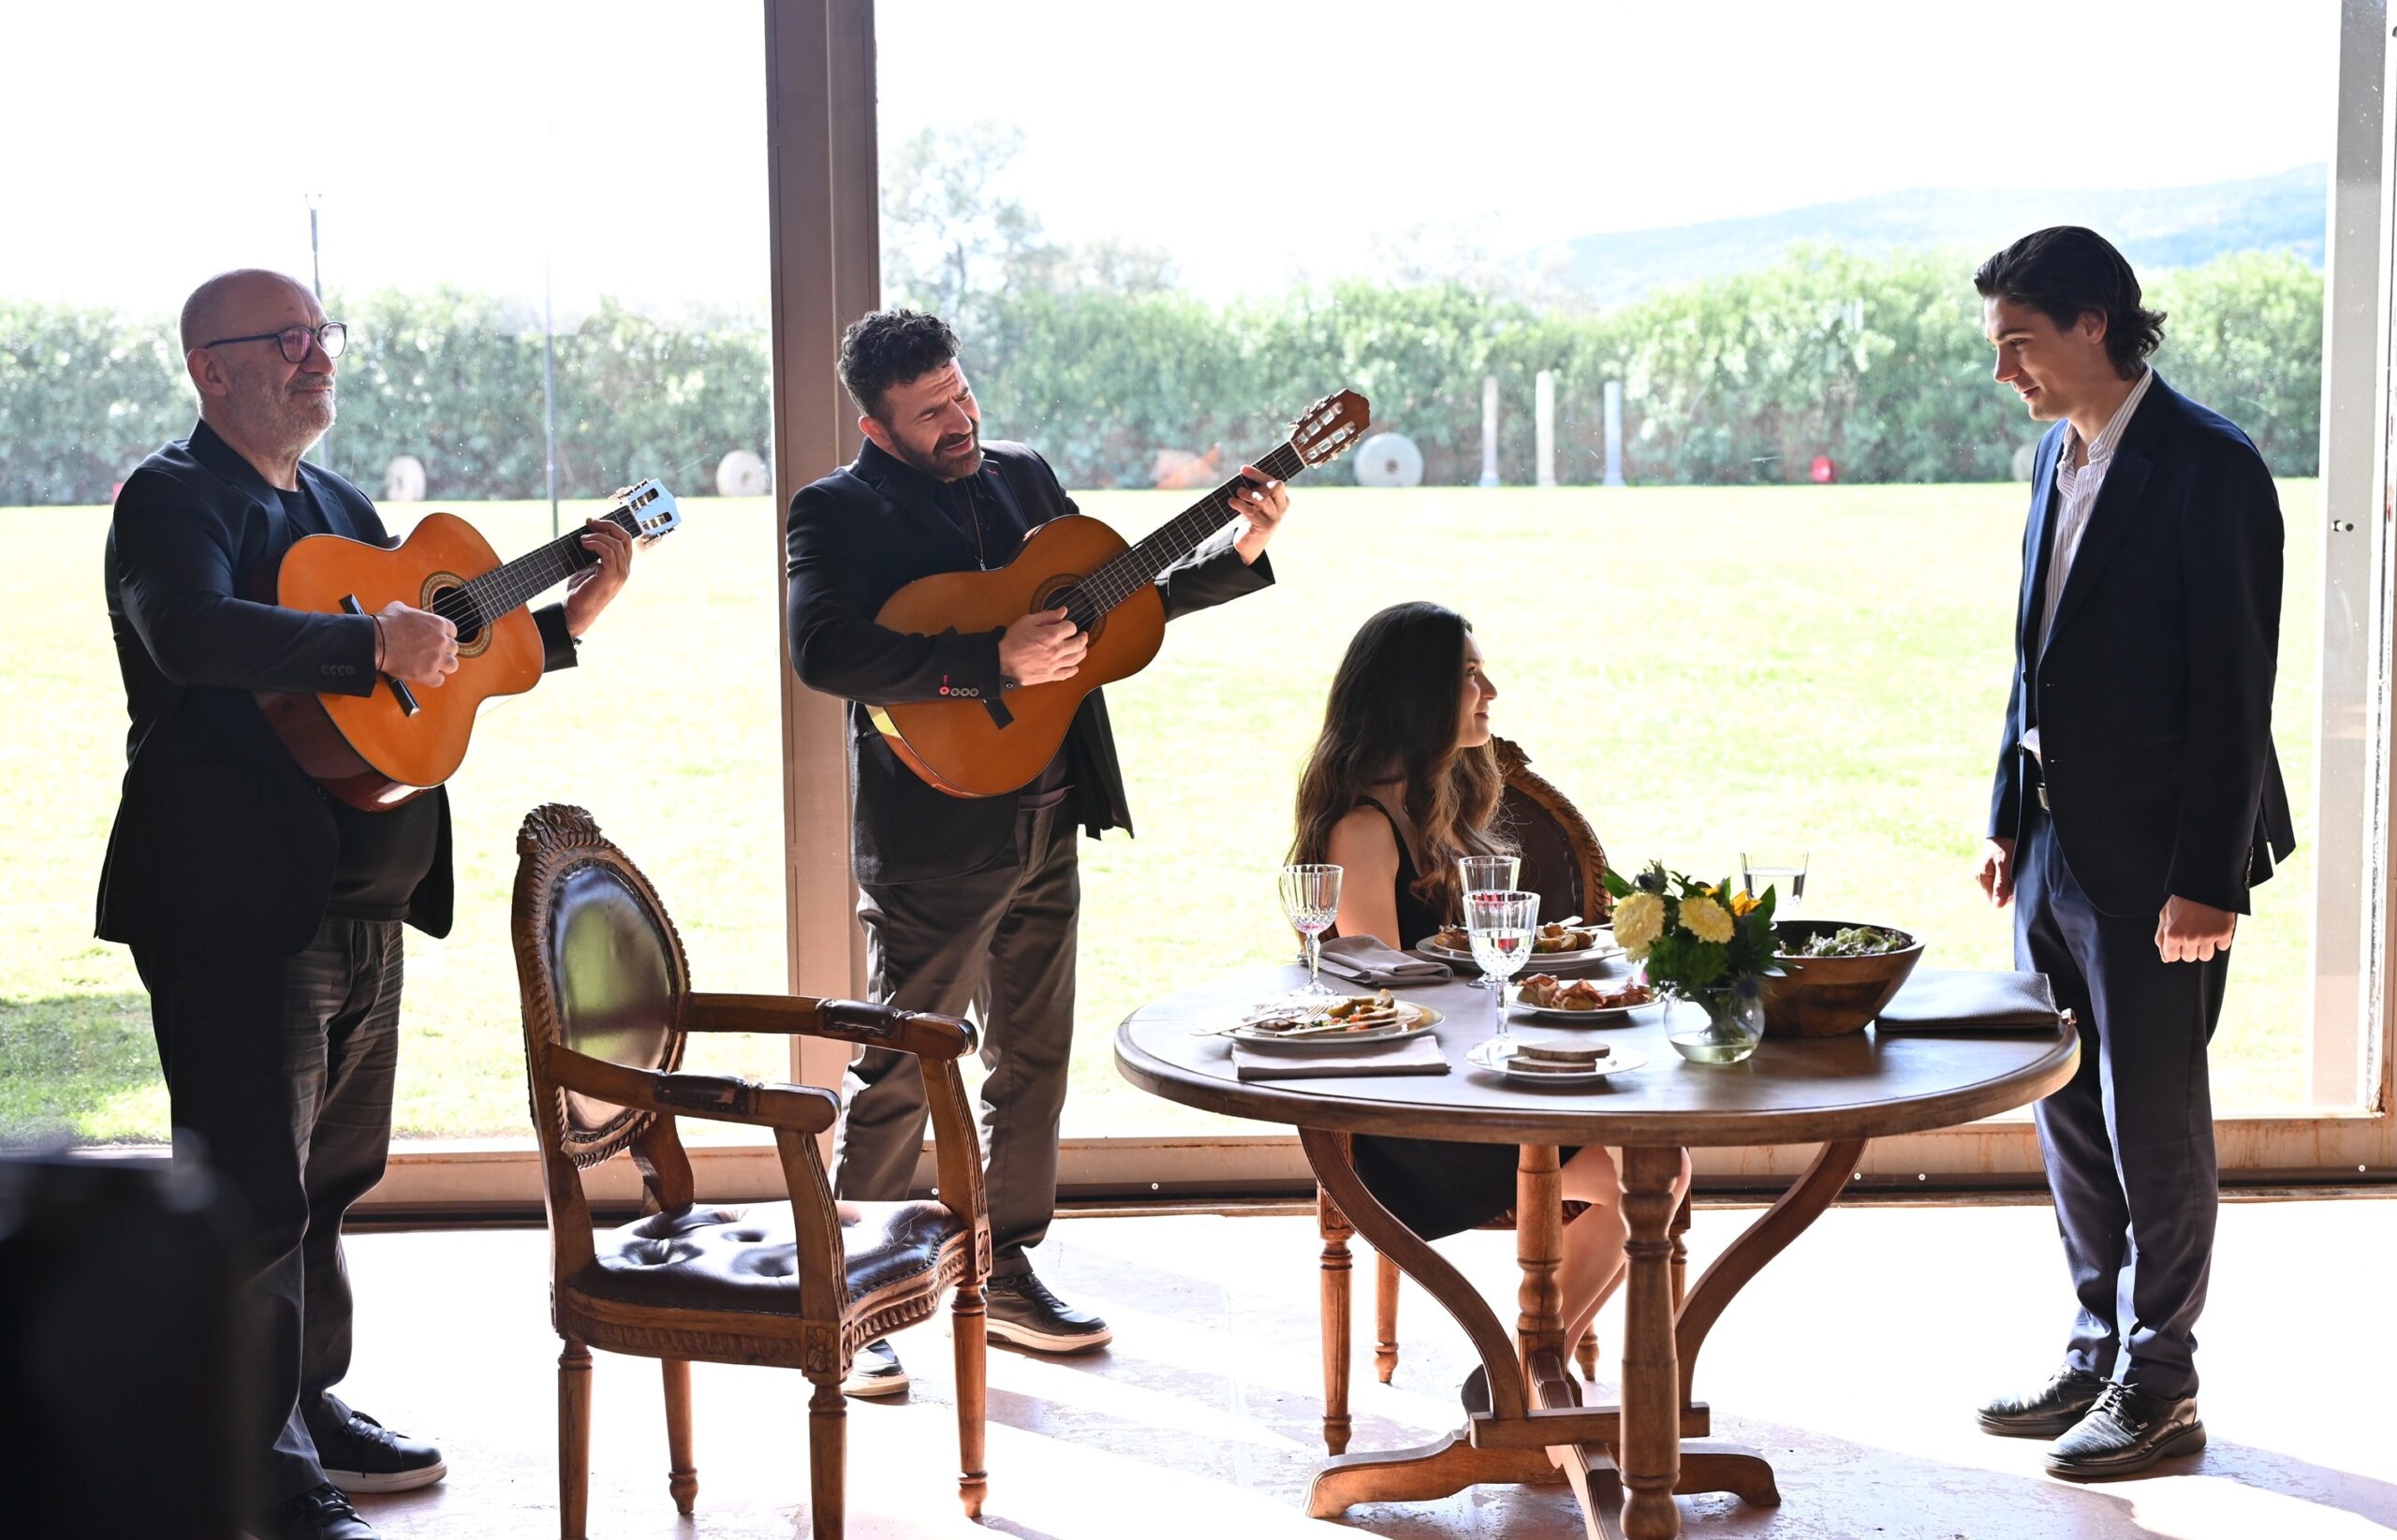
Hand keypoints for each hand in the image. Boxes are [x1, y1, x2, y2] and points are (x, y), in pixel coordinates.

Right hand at [376, 600, 457, 687]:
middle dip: (444, 651)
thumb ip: (412, 611)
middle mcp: (441, 641)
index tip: (438, 641)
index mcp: (437, 624)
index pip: (452, 631)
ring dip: (443, 666)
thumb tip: (408, 613)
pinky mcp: (428, 673)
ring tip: (432, 666)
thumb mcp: (399, 608)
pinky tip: (424, 675)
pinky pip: (439, 680)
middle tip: (433, 654)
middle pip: (453, 649)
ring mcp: (436, 658)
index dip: (445, 636)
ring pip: (452, 665)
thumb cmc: (385, 624)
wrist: (375, 641)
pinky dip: (432, 679)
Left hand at [563, 515, 635, 635]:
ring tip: (582, 539)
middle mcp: (624, 569)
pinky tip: (584, 544)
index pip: (625, 539)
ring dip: (598, 536)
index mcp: (621, 566)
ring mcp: (620, 574)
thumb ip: (593, 552)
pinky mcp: (611, 577)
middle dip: (608, 525)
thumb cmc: (579, 590)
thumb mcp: (587, 566)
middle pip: (625, 537)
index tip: (592, 522)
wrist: (574, 612)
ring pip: (616, 543)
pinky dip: (596, 543)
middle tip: (590, 522)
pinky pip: (608, 552)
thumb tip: (587, 532)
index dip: (610, 526)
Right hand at [999, 606, 1086, 685]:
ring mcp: (1053, 664)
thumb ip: (1048, 615)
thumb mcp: (1028, 621)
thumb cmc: (1012, 640)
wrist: (1001, 661)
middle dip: (1082, 637)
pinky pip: (1066, 674)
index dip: (1070, 625)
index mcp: (1051, 635)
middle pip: (1079, 643)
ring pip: (1076, 658)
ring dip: (1082, 652)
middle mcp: (1055, 650)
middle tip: (1082, 635)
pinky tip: (1074, 667)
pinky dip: (1073, 670)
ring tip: (1081, 648)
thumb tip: (1063, 611)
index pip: (1071, 627)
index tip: (1066, 626)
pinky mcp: (1049, 676)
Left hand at [1230, 465, 1288, 563]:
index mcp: (1282, 499)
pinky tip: (1231, 502)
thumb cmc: (1251, 518)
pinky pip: (1252, 512)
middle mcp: (1282, 508)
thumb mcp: (1254, 502)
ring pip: (1263, 499)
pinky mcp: (1265, 527)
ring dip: (1247, 494)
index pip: (1275, 482)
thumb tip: (1243, 472)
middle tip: (1240, 488)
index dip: (1258, 474)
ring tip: (1237, 494)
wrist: (1250, 543)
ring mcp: (1275, 518)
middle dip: (1256, 483)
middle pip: (1275, 486)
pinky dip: (1240, 505)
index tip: (1243, 469)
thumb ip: (1254, 490)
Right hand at [1976, 836, 2016, 908]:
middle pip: (1997, 894)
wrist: (2005, 829)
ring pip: (2000, 888)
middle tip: (2017, 877)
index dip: (2007, 896)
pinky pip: (2001, 881)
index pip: (1994, 899)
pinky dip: (2009, 879)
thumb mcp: (2004, 865)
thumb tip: (1997, 906)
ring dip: (2010, 884)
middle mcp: (1981, 877)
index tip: (2016, 885)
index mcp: (1981, 877)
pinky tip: (2013, 870)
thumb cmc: (2004, 846)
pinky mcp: (1991, 870)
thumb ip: (2000, 886)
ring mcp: (1986, 874)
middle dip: (2009, 890)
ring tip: (2015, 871)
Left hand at [2156, 895, 2236, 962]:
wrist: (2205, 884)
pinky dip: (2221, 939)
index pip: (2172, 957)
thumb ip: (2161, 938)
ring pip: (2206, 956)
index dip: (2176, 949)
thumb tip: (2166, 958)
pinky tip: (2216, 925)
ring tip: (2204, 929)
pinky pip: (2223, 947)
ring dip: (2206, 946)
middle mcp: (2189, 938)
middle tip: (2192, 931)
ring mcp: (2207, 936)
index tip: (2179, 940)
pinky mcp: (2224, 933)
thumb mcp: (2165, 915)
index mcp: (2172, 934)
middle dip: (2190, 947)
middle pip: (2189, 958)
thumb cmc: (2183, 900)